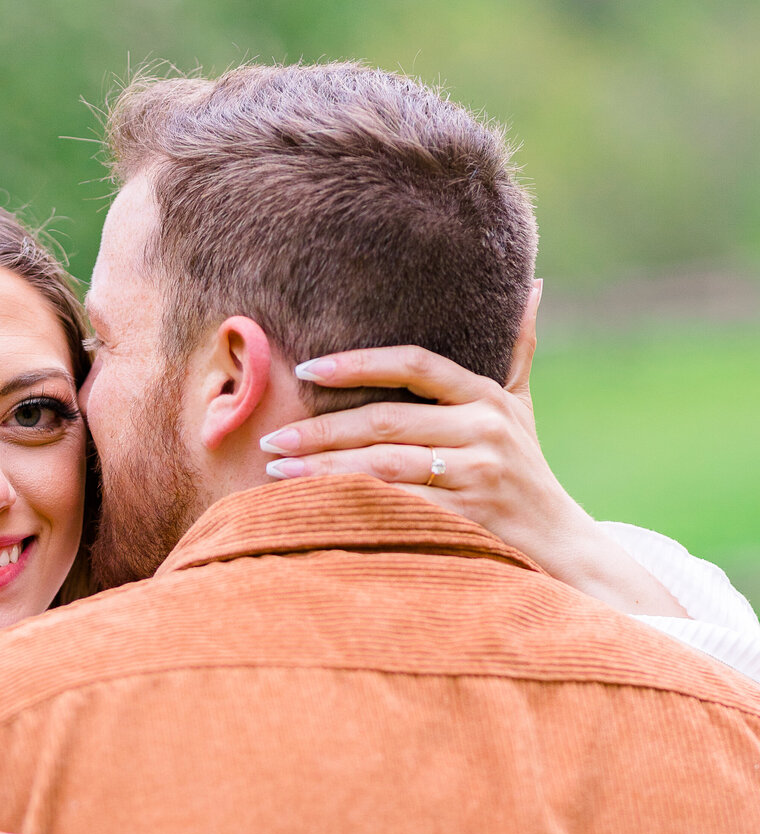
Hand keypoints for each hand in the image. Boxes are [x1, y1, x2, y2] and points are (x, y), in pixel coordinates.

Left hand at [258, 326, 590, 569]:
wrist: (562, 546)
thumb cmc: (527, 473)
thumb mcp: (523, 409)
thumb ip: (517, 352)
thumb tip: (533, 287)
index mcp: (486, 397)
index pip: (415, 365)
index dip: (359, 364)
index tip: (309, 369)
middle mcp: (483, 430)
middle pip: (386, 420)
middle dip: (321, 429)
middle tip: (272, 435)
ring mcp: (476, 474)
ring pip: (384, 465)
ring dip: (323, 468)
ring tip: (276, 469)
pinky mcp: (467, 517)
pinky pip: (397, 505)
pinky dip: (351, 503)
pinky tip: (312, 504)